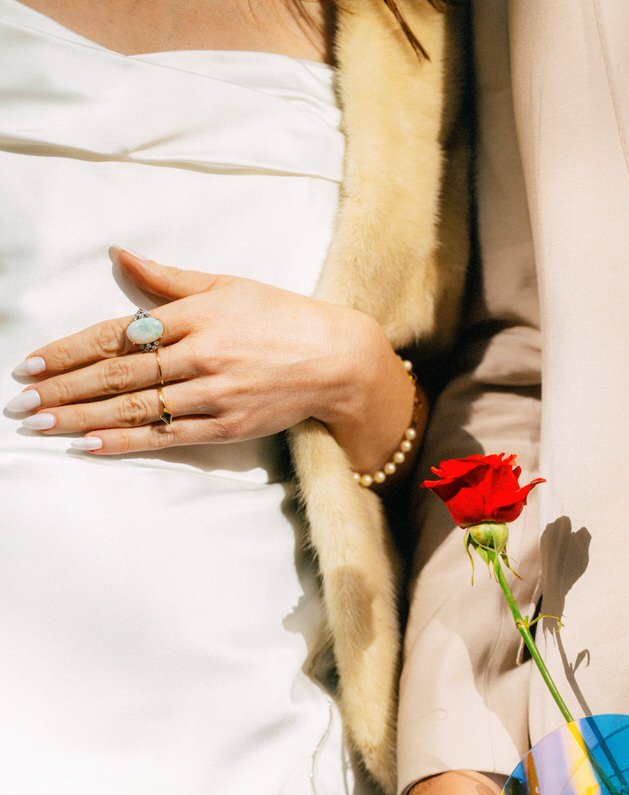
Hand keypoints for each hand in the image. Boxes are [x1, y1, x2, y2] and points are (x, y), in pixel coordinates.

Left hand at [7, 249, 414, 466]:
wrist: (337, 359)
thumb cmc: (281, 316)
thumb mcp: (225, 285)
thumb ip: (167, 278)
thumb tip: (118, 254)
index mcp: (194, 315)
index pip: (117, 334)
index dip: (69, 350)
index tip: (32, 362)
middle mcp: (200, 354)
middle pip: (118, 375)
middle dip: (64, 389)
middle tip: (21, 402)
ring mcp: (213, 394)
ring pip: (136, 408)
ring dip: (83, 418)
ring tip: (42, 425)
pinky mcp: (227, 426)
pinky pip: (168, 437)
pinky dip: (127, 442)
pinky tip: (91, 446)